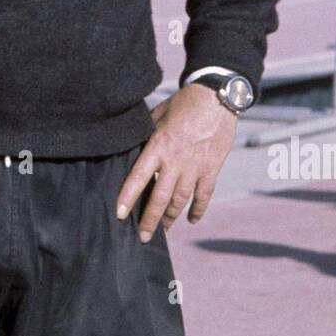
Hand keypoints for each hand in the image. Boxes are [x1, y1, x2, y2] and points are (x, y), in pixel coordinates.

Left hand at [116, 83, 237, 238]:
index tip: (119, 214)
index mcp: (158, 146)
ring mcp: (195, 167)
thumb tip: (131, 149)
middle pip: (160, 198)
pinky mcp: (212, 168)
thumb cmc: (183, 103)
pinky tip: (191, 220)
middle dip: (150, 220)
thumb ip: (145, 135)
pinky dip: (198, 210)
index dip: (128, 197)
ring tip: (163, 230)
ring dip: (171, 218)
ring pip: (180, 200)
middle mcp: (175, 160)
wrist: (216, 97)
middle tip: (142, 237)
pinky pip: (204, 195)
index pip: (138, 177)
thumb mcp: (157, 115)